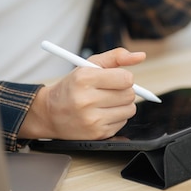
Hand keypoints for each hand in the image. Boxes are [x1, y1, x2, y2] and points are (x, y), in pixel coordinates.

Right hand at [19, 48, 146, 139]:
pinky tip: (102, 113)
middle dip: (124, 91)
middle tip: (111, 90)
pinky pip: (123, 122)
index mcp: (84, 79)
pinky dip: (117, 117)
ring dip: (122, 105)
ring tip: (106, 102)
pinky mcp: (97, 134)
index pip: (126, 78)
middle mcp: (86, 100)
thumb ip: (115, 57)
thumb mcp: (88, 65)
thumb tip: (140, 56)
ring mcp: (92, 120)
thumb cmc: (72, 87)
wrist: (49, 113)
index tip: (116, 78)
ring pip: (130, 109)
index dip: (124, 77)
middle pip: (130, 94)